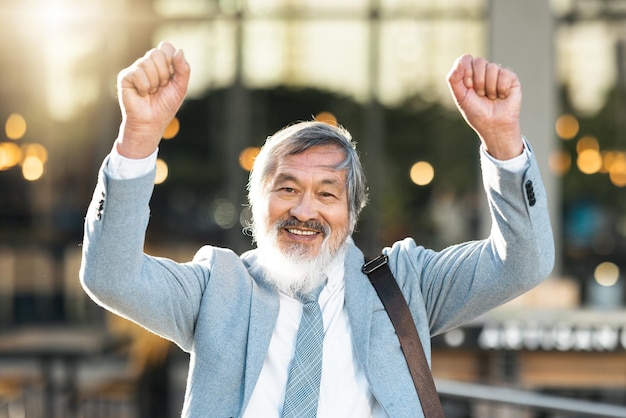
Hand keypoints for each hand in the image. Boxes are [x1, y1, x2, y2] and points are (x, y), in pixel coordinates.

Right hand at [116, 42, 190, 158]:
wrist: (152, 122)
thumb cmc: (165, 105)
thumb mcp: (180, 87)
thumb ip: (183, 69)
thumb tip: (179, 51)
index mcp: (161, 62)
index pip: (166, 47)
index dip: (171, 62)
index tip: (171, 78)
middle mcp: (147, 63)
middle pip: (157, 53)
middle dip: (164, 73)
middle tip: (161, 87)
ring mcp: (135, 69)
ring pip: (147, 63)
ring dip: (154, 82)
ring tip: (152, 92)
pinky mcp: (125, 77)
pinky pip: (137, 73)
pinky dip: (144, 87)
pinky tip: (142, 94)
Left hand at [447, 54, 522, 159]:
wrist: (493, 126)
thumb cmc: (476, 112)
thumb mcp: (460, 97)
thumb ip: (454, 78)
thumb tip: (460, 59)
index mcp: (470, 74)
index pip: (466, 59)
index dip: (466, 73)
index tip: (468, 87)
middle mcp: (484, 71)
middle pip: (479, 62)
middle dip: (478, 81)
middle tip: (480, 94)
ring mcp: (498, 74)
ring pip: (492, 68)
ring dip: (489, 88)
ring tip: (491, 98)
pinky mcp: (511, 78)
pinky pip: (505, 74)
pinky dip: (501, 89)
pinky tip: (502, 96)